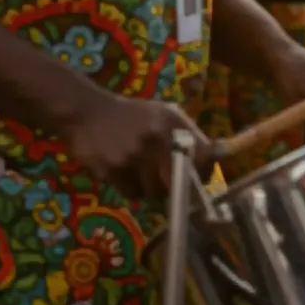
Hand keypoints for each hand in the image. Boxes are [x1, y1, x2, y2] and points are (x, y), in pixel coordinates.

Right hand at [62, 95, 210, 201]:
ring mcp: (132, 155)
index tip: (200, 179)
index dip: (204, 173)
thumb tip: (217, 155)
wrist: (86, 111)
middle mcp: (155, 139)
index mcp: (172, 123)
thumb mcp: (164, 114)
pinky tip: (125, 174)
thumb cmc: (132, 115)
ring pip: (154, 192)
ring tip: (144, 176)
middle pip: (179, 181)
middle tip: (174, 187)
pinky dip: (132, 189)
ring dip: (152, 190)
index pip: (202, 157)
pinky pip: (131, 193)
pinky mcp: (111, 169)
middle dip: (179, 189)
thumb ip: (190, 133)